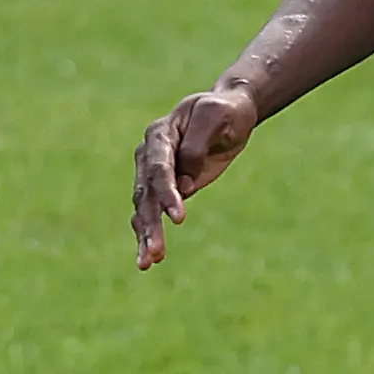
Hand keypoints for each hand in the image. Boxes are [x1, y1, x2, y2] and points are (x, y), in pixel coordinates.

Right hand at [132, 87, 258, 266]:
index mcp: (159, 134)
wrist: (228, 113)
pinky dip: (148, 234)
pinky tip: (149, 258)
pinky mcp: (166, 190)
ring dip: (145, 235)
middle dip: (151, 223)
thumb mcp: (216, 116)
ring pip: (144, 208)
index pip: (159, 168)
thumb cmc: (223, 111)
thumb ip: (197, 146)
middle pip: (146, 193)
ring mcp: (155, 174)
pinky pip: (152, 213)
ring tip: (148, 262)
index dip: (166, 193)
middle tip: (156, 251)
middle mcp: (150, 156)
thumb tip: (184, 184)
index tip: (179, 218)